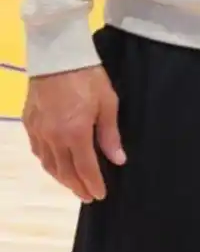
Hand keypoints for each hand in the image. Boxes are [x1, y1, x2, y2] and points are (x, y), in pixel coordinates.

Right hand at [22, 65, 126, 202]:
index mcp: (75, 133)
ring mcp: (39, 132)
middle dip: (77, 187)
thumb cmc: (88, 76)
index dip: (93, 184)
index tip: (100, 195)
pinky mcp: (29, 123)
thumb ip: (110, 134)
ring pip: (49, 165)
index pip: (85, 168)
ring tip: (73, 184)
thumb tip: (118, 160)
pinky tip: (54, 165)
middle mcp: (54, 138)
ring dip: (62, 178)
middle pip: (65, 172)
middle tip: (87, 196)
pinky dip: (47, 163)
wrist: (57, 55)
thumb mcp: (107, 102)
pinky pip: (38, 151)